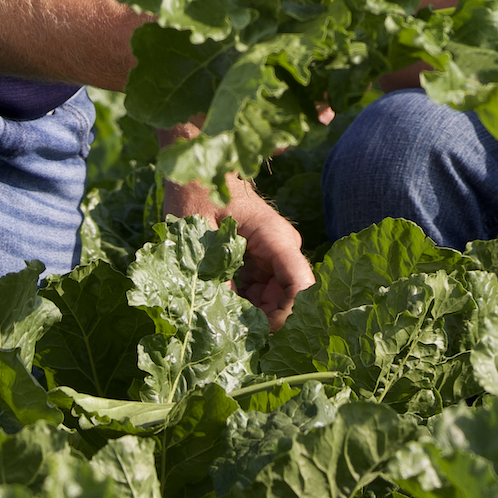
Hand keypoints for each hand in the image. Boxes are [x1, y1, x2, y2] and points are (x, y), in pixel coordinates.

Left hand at [161, 175, 314, 328]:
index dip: (284, 315)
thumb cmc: (197, 191)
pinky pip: (262, 289)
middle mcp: (283, 247)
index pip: (300, 286)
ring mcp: (274, 253)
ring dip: (251, 311)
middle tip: (229, 328)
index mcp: (275, 237)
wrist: (199, 166)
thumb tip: (220, 316)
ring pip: (276, 297)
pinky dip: (244, 300)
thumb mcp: (198, 234)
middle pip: (289, 298)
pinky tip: (220, 300)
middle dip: (263, 318)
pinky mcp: (263, 258)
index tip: (255, 330)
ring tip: (219, 313)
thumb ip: (213, 274)